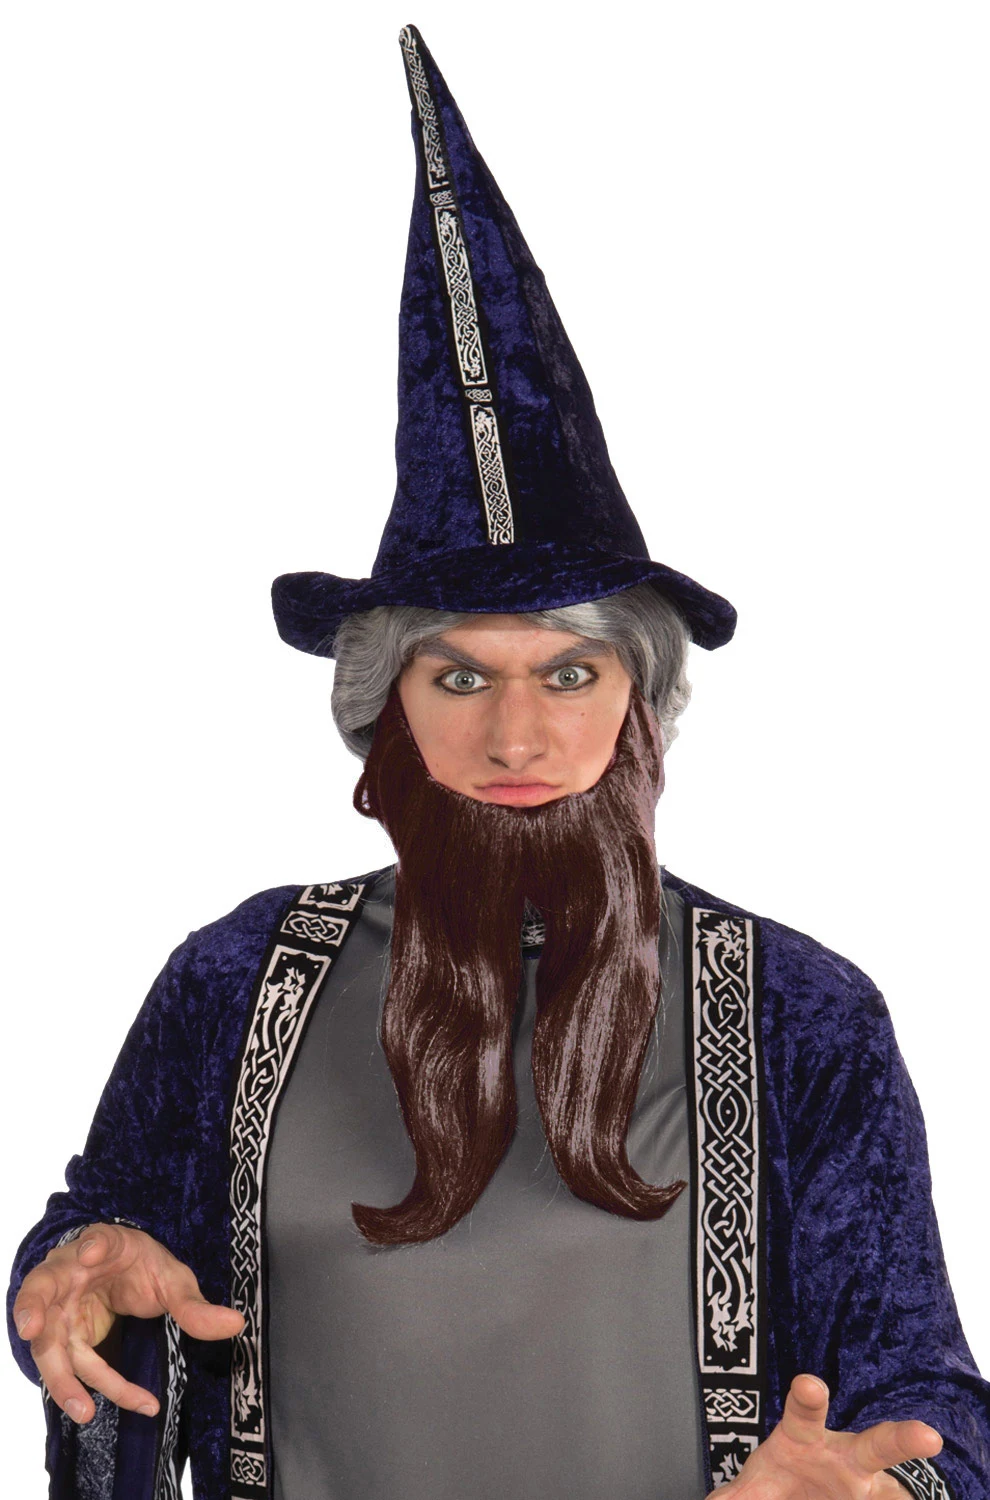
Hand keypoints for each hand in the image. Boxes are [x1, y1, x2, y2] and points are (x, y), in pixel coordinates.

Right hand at [13, 1221, 244, 1424]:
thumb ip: (195, 1305)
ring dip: (58, 1374)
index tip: (91, 1252)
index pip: (95, 1239)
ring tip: (82, 1408)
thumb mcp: (173, 1280)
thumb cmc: (142, 1269)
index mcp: (105, 1244)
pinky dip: (78, 1389)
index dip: (92, 1244)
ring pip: (47, 1340)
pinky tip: (96, 1411)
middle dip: (32, 1305)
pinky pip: (66, 1365)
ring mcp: (60, 1308)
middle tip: (32, 1327)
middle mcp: (71, 1274)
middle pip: (42, 1287)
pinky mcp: (61, 1336)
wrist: (121, 1276)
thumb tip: (236, 1324)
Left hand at [712, 1373, 942, 1496]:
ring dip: (916, 1490)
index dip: (808, 1397)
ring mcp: (870, 1488)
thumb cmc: (782, 1478)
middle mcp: (847, 1458)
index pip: (804, 1411)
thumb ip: (737, 1496)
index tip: (810, 1385)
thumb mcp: (755, 1484)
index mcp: (805, 1438)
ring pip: (901, 1492)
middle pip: (877, 1445)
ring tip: (938, 1472)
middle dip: (902, 1439)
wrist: (812, 1494)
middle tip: (928, 1437)